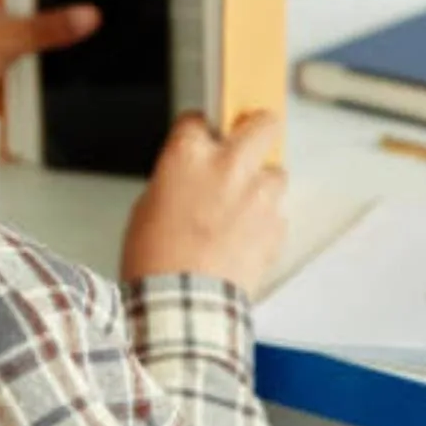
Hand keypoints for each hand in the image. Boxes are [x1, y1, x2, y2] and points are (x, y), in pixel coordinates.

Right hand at [121, 113, 286, 300]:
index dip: (199, 131)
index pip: (198, 119)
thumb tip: (189, 179)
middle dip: (258, 128)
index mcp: (188, 156)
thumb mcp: (147, 207)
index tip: (201, 139)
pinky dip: (265, 223)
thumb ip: (177, 181)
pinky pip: (278, 214)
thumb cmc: (156, 261)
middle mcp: (228, 166)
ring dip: (263, 185)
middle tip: (250, 139)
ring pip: (276, 173)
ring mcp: (258, 196)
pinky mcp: (275, 227)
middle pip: (263, 122)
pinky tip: (244, 239)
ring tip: (243, 208)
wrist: (182, 306)